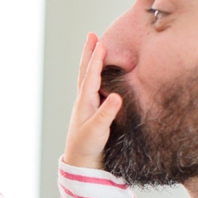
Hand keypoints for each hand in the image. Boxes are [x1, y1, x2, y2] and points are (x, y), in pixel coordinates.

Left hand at [62, 32, 121, 168]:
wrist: (81, 163)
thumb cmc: (87, 148)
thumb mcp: (98, 131)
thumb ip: (107, 114)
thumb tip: (116, 96)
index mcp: (84, 102)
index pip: (91, 76)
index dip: (96, 59)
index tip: (101, 43)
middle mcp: (84, 101)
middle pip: (85, 72)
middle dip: (89, 53)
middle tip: (92, 35)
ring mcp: (87, 105)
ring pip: (88, 77)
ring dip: (91, 61)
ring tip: (95, 47)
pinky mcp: (92, 111)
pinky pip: (93, 86)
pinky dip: (95, 74)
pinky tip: (99, 72)